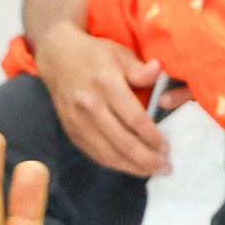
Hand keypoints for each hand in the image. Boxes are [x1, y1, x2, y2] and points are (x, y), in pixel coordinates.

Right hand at [34, 23, 173, 177]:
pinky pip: (94, 153)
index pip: (134, 118)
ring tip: (149, 171)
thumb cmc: (94, 54)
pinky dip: (112, 163)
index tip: (166, 148)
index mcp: (106, 84)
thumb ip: (140, 69)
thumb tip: (158, 72)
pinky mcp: (71, 131)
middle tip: (164, 168)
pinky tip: (127, 166)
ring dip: (130, 166)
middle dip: (145, 159)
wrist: (57, 57)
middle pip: (122, 141)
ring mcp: (78, 121)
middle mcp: (90, 106)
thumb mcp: (120, 53)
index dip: (152, 137)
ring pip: (107, 153)